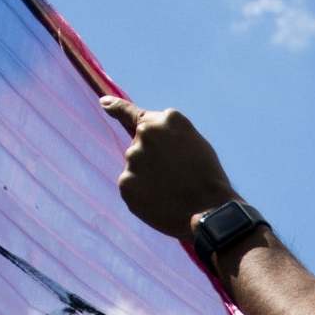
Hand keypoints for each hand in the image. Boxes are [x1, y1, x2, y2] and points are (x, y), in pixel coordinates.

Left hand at [100, 96, 237, 240]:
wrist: (210, 210)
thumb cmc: (208, 179)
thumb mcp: (196, 145)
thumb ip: (169, 138)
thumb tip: (145, 147)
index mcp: (167, 120)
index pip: (133, 112)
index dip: (116, 107)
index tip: (104, 104)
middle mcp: (146, 133)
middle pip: (139, 146)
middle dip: (152, 160)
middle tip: (176, 178)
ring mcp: (133, 157)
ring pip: (136, 168)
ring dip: (149, 178)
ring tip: (174, 192)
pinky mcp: (125, 182)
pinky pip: (132, 188)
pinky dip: (144, 195)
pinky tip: (163, 202)